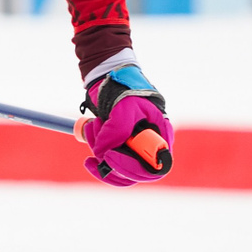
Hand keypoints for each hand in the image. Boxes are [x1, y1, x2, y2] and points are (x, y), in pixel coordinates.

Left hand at [78, 66, 173, 186]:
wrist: (109, 77)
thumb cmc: (124, 89)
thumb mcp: (124, 105)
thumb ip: (118, 130)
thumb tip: (103, 154)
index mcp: (161, 136)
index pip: (154, 167)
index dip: (132, 167)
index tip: (110, 156)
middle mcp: (150, 147)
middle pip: (135, 174)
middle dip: (111, 161)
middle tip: (95, 149)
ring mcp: (134, 149)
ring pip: (118, 169)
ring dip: (99, 152)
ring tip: (93, 125)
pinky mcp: (118, 148)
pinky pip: (107, 163)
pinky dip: (95, 151)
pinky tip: (90, 132)